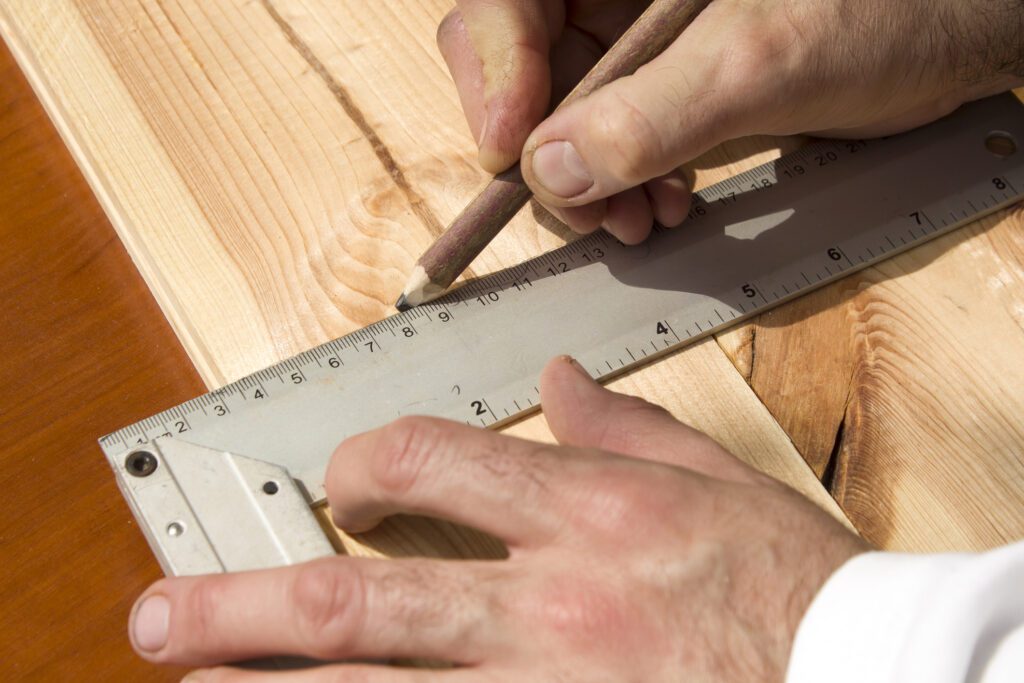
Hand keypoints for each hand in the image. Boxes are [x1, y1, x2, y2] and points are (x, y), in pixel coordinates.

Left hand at [128, 356, 866, 680]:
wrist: (866, 680)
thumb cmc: (795, 590)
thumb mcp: (712, 479)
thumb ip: (619, 426)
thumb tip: (552, 381)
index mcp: (595, 514)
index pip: (435, 459)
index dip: (363, 463)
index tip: (340, 480)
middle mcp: (557, 606)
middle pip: (367, 597)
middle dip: (248, 605)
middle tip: (160, 617)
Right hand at [438, 0, 1023, 242]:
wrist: (963, 31)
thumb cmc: (895, 8)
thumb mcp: (766, 58)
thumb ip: (654, 113)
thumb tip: (553, 171)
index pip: (507, 3)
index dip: (493, 74)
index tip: (512, 151)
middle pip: (526, 68)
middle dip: (552, 153)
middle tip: (591, 211)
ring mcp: (639, 37)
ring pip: (564, 117)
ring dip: (591, 184)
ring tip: (643, 219)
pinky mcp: (666, 82)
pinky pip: (610, 140)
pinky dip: (625, 186)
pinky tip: (661, 208)